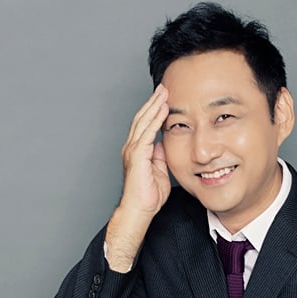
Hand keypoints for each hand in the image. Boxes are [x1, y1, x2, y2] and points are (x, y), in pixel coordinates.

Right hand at [120, 83, 170, 215]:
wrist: (139, 210)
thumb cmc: (148, 197)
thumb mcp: (159, 171)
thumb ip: (160, 157)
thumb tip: (163, 145)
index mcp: (137, 151)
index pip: (145, 125)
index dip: (153, 111)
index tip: (164, 99)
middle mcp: (132, 147)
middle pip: (142, 118)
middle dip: (153, 102)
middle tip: (164, 87)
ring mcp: (133, 150)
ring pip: (143, 121)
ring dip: (154, 105)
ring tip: (164, 92)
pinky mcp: (137, 155)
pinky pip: (147, 133)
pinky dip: (155, 119)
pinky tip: (163, 109)